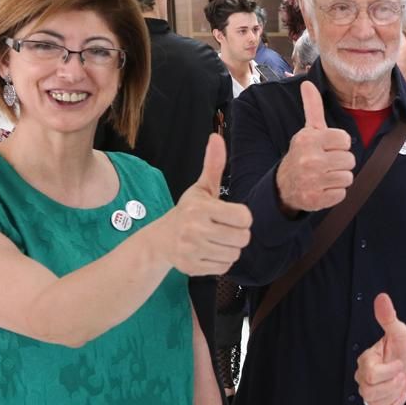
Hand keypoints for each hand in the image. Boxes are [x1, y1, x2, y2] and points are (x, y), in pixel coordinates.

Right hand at [164, 134, 252, 275]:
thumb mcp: (201, 188)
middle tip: (224, 228)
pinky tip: (209, 251)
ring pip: (235, 254)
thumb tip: (216, 137)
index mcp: (201, 208)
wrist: (160, 240)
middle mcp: (195, 230)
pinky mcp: (192, 267)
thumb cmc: (188, 211)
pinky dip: (221, 261)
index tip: (230, 214)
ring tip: (216, 239)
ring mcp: (193, 250)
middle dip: (238, 234)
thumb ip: (213, 165)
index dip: (242, 217)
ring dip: (230, 248)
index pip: (245, 217)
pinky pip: (225, 267)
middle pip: (243, 238)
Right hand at [275, 80, 355, 212]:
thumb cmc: (302, 155)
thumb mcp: (307, 131)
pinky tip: (322, 189)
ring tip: (324, 176)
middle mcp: (309, 160)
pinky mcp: (315, 200)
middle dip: (341, 163)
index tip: (327, 148)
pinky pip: (341, 194)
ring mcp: (312, 181)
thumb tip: (307, 83)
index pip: (345, 140)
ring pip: (348, 178)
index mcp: (309, 140)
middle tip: (326, 164)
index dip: (339, 145)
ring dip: (339, 178)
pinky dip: (334, 194)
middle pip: (350, 160)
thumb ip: (312, 108)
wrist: (284, 186)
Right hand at [357, 294, 405, 404]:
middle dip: (392, 384)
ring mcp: (368, 391)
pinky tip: (400, 396)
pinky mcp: (376, 404)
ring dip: (394, 395)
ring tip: (401, 384)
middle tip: (402, 375)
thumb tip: (382, 297)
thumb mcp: (400, 332)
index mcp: (366, 359)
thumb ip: (388, 317)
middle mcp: (363, 376)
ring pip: (373, 402)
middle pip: (369, 391)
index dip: (389, 371)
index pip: (371, 374)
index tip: (400, 363)